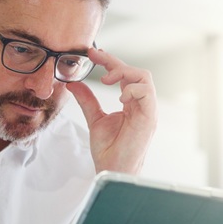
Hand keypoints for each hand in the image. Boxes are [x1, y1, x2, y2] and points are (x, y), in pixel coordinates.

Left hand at [66, 49, 156, 174]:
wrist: (112, 169)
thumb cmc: (109, 150)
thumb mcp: (94, 118)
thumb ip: (87, 100)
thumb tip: (73, 84)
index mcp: (131, 103)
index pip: (124, 75)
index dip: (110, 61)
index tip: (93, 54)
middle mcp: (141, 104)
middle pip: (135, 72)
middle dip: (115, 61)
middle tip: (95, 57)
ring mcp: (147, 110)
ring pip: (144, 77)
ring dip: (123, 72)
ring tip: (106, 80)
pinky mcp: (149, 118)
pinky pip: (147, 92)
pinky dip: (131, 89)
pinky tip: (119, 97)